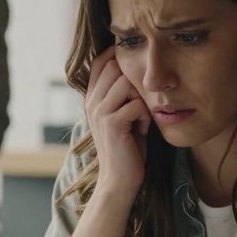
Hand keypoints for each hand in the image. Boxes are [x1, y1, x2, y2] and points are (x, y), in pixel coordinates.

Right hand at [84, 46, 150, 197]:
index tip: (135, 66)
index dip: (117, 55)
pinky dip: (145, 117)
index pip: (99, 62)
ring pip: (126, 83)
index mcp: (92, 98)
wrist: (119, 180)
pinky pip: (136, 104)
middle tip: (141, 102)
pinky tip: (143, 130)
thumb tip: (137, 70)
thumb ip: (122, 95)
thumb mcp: (121, 116)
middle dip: (135, 80)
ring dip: (141, 99)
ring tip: (141, 117)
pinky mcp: (111, 124)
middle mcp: (91, 102)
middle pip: (114, 67)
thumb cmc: (126, 147)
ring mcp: (99, 112)